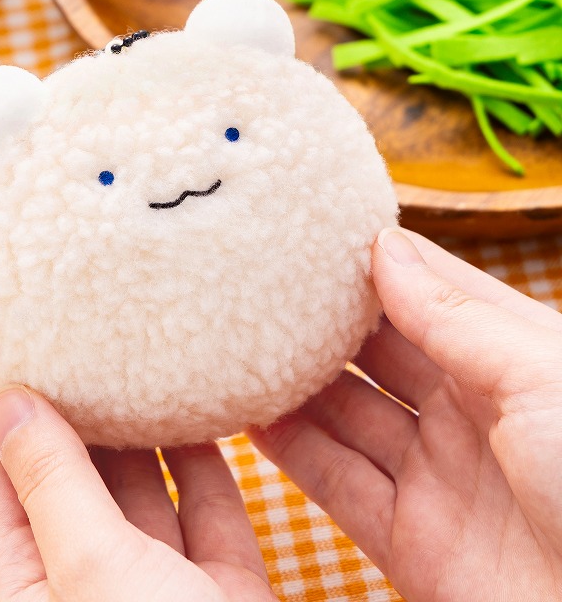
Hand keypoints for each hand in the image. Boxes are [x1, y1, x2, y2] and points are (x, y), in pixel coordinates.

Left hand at [0, 367, 276, 601]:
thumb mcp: (91, 571)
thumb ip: (51, 483)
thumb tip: (6, 401)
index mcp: (32, 587)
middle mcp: (88, 581)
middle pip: (67, 471)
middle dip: (67, 402)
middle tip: (70, 328)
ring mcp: (157, 585)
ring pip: (140, 486)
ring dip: (138, 426)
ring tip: (133, 356)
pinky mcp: (219, 587)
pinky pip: (208, 506)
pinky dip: (205, 459)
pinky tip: (202, 410)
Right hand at [250, 228, 561, 600]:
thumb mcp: (542, 375)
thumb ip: (454, 316)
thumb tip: (385, 248)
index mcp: (508, 360)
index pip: (428, 294)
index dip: (375, 264)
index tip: (315, 237)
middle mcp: (467, 411)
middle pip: (375, 353)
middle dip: (324, 322)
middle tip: (265, 290)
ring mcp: (435, 474)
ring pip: (345, 415)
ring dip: (296, 385)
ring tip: (244, 346)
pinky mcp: (410, 539)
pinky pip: (336, 483)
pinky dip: (291, 452)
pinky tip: (251, 417)